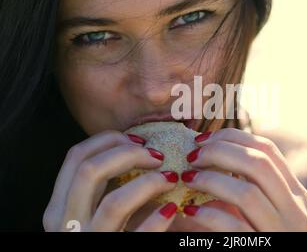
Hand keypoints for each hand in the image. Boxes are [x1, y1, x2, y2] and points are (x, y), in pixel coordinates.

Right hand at [43, 130, 177, 231]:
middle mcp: (67, 224)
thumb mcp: (95, 209)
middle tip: (158, 155)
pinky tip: (172, 209)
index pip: (75, 156)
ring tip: (170, 179)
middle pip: (89, 171)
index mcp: (60, 206)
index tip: (138, 139)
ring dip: (148, 184)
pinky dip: (157, 219)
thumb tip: (141, 145)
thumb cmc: (111, 232)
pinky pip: (137, 235)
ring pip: (114, 202)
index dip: (108, 140)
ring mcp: (90, 241)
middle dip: (127, 153)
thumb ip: (107, 183)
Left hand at [180, 128, 306, 231]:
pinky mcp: (263, 251)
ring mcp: (282, 232)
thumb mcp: (265, 212)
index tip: (205, 139)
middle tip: (192, 155)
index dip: (234, 137)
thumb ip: (247, 188)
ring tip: (188, 178)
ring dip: (210, 180)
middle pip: (258, 163)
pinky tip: (190, 210)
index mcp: (295, 193)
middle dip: (220, 152)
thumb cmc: (264, 238)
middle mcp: (296, 209)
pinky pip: (233, 228)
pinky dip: (208, 215)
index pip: (268, 149)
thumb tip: (208, 158)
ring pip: (247, 193)